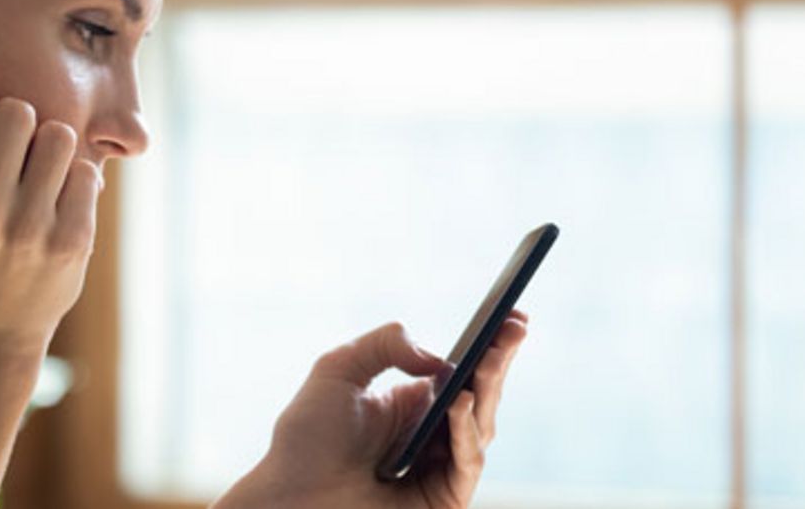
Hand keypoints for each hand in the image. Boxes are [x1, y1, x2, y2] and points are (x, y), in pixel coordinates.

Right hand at [0, 89, 100, 351]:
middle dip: (14, 123)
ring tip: (36, 167)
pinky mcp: (72, 241)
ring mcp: (31, 230)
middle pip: (16, 112)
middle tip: (10, 148)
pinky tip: (57, 196)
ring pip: (58, 135)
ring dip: (49, 146)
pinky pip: (86, 172)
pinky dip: (75, 177)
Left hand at [215, 312, 528, 508]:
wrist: (290, 495)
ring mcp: (440, 467)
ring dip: (487, 390)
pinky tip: (457, 402)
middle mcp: (431, 434)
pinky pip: (467, 462)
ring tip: (487, 358)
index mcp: (412, 404)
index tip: (511, 314)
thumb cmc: (307, 438)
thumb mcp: (337, 370)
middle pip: (479, 395)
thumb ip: (383, 345)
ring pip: (481, 427)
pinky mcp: (443, 498)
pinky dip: (465, 431)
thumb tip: (435, 359)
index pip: (460, 371)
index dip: (489, 345)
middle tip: (514, 327)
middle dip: (498, 360)